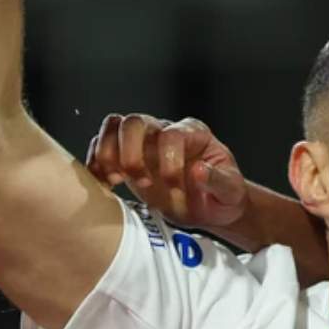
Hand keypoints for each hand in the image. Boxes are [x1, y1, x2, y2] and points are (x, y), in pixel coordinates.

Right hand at [86, 113, 248, 229]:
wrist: (210, 206)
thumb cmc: (222, 196)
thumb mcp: (231, 192)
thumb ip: (219, 181)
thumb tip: (199, 171)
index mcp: (193, 134)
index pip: (171, 134)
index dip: (169, 160)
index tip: (173, 185)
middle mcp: (164, 131)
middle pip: (134, 121)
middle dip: (131, 153)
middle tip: (141, 181)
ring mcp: (143, 143)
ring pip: (113, 127)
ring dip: (108, 154)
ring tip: (116, 180)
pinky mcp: (126, 158)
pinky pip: (101, 147)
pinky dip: (96, 164)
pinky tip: (104, 184)